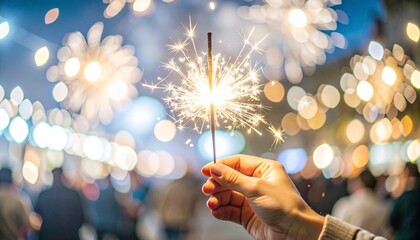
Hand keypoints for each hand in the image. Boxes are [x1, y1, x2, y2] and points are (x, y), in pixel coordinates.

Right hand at [202, 154, 324, 239]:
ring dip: (217, 198)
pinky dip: (221, 210)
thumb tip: (215, 168)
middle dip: (217, 184)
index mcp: (264, 169)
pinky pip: (230, 209)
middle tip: (207, 188)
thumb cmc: (285, 207)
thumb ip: (233, 179)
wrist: (295, 233)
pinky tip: (216, 211)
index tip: (206, 170)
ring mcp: (252, 199)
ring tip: (212, 203)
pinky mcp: (248, 215)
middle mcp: (257, 182)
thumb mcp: (256, 188)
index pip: (237, 162)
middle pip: (230, 179)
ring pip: (228, 195)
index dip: (221, 166)